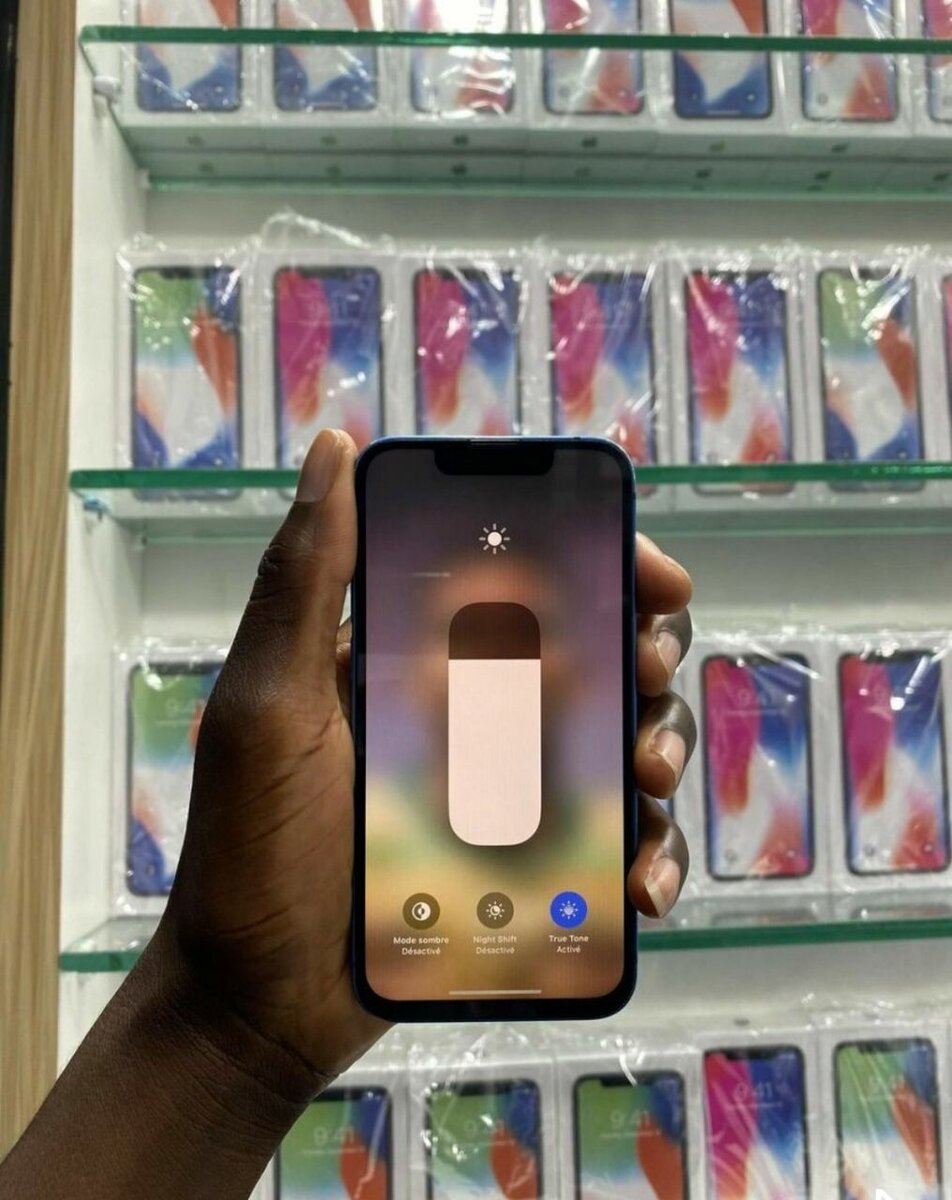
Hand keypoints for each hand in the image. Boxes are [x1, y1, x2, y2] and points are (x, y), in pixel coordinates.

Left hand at [159, 430, 694, 1094]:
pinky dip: (644, 856)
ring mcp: (508, 794)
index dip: (603, 563)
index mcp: (417, 657)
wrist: (257, 1001)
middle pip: (596, 656)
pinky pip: (613, 847)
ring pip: (620, 745)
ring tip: (647, 778)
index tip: (651, 576)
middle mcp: (473, 712)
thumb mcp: (269, 704)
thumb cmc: (252, 846)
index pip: (525, 582)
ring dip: (657, 748)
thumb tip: (336, 445)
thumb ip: (304, 581)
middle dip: (645, 654)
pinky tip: (638, 886)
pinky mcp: (531, 870)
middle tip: (645, 677)